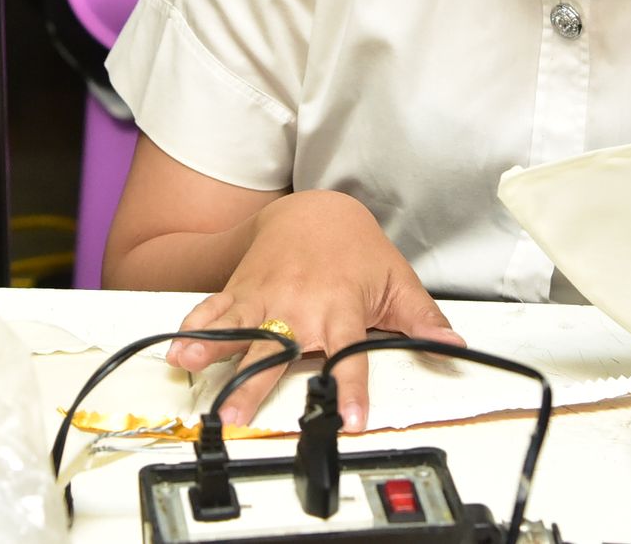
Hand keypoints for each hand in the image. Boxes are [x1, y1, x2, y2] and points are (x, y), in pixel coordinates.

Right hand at [166, 190, 460, 431]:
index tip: (350, 419)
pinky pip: (215, 311)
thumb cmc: (354, 249)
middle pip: (276, 349)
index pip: (348, 356)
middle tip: (239, 414)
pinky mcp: (243, 292)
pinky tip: (175, 348)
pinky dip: (194, 328)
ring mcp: (266, 299)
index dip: (350, 390)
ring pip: (237, 329)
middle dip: (255, 384)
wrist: (314, 212)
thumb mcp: (396, 281)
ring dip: (212, 351)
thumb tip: (454, 346)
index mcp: (339, 309)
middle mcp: (299, 306)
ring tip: (189, 368)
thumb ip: (422, 319)